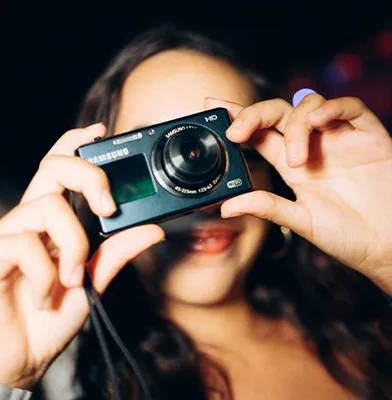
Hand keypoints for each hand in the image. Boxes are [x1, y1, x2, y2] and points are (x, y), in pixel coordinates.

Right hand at [0, 123, 163, 388]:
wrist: (22, 358)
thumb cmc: (51, 317)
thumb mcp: (94, 281)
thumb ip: (117, 252)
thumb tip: (152, 229)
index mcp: (54, 223)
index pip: (61, 171)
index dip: (74, 144)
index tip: (99, 130)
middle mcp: (31, 220)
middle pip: (54, 169)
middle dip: (89, 176)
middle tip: (109, 205)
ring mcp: (8, 234)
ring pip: (48, 207)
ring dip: (72, 247)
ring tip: (71, 280)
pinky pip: (24, 244)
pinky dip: (47, 274)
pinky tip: (46, 297)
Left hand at [205, 94, 391, 293]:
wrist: (387, 244)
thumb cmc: (347, 235)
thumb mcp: (300, 220)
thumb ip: (267, 208)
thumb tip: (227, 207)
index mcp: (291, 165)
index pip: (259, 133)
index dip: (237, 117)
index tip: (213, 108)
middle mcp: (311, 146)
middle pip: (277, 113)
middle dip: (253, 114)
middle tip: (237, 132)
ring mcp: (338, 138)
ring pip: (307, 106)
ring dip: (294, 126)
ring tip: (296, 161)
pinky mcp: (368, 134)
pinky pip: (349, 108)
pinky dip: (332, 108)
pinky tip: (319, 121)